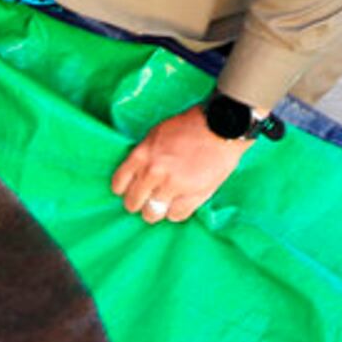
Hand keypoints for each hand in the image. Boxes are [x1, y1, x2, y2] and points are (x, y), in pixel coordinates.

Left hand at [110, 106, 250, 223]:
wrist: (222, 126)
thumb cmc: (190, 127)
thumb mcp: (156, 134)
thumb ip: (144, 155)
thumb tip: (136, 173)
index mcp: (141, 156)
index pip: (119, 185)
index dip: (124, 190)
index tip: (130, 190)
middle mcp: (153, 173)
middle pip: (133, 203)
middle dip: (138, 202)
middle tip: (147, 199)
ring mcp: (173, 186)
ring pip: (152, 213)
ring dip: (156, 210)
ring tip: (164, 203)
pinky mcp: (193, 195)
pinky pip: (176, 216)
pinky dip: (176, 212)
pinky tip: (180, 203)